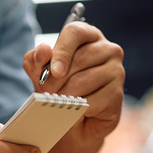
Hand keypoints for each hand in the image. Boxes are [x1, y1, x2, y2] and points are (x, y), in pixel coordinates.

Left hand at [23, 22, 124, 141]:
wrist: (71, 119)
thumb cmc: (57, 88)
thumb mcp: (39, 72)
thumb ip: (36, 59)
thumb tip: (44, 50)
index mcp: (88, 36)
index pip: (75, 32)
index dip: (61, 51)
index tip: (53, 71)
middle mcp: (107, 49)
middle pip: (79, 59)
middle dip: (56, 80)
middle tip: (46, 92)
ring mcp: (116, 71)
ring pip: (83, 81)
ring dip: (64, 95)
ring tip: (57, 102)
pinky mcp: (117, 94)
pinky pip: (91, 101)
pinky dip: (76, 109)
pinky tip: (74, 110)